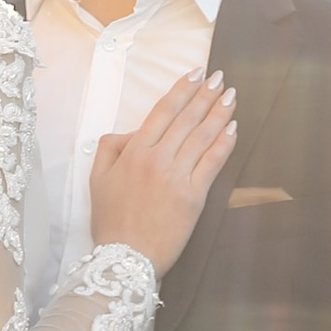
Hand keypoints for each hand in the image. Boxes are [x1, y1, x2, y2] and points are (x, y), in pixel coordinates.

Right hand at [89, 72, 237, 276]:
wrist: (125, 257)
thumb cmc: (111, 220)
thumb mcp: (98, 179)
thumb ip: (110, 148)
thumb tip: (129, 132)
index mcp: (134, 151)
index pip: (163, 111)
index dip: (182, 90)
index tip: (196, 73)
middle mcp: (157, 159)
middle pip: (186, 119)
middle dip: (205, 95)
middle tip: (220, 78)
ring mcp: (176, 176)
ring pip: (201, 136)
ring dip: (218, 113)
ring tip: (231, 96)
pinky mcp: (193, 196)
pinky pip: (212, 163)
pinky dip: (224, 143)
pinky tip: (233, 128)